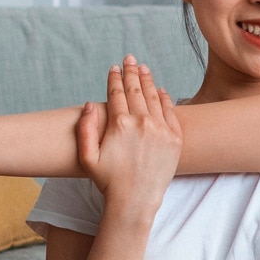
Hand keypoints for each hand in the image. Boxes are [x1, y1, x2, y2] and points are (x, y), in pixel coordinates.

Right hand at [78, 56, 180, 222]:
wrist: (135, 200)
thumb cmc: (108, 181)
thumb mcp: (87, 157)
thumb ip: (85, 128)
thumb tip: (89, 104)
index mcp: (119, 124)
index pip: (116, 93)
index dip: (114, 78)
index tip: (114, 68)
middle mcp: (142, 122)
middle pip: (136, 90)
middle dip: (131, 72)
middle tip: (130, 59)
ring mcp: (161, 129)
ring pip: (153, 97)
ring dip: (148, 80)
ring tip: (144, 68)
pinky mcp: (175, 139)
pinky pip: (170, 112)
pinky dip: (165, 99)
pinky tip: (160, 90)